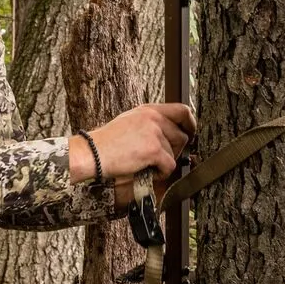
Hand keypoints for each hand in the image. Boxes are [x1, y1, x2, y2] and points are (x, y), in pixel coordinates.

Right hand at [69, 103, 195, 184]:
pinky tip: (148, 172)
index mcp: (148, 110)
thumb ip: (149, 124)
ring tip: (146, 165)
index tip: (191, 132)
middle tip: (161, 158)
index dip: (191, 123)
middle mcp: (153, 118)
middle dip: (175, 151)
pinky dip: (161, 173)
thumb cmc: (106, 142)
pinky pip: (169, 165)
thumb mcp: (128, 122)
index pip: (181, 110)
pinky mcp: (154, 150)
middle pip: (182, 136)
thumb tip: (167, 135)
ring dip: (164, 163)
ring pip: (174, 153)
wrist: (93, 153)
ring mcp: (154, 133)